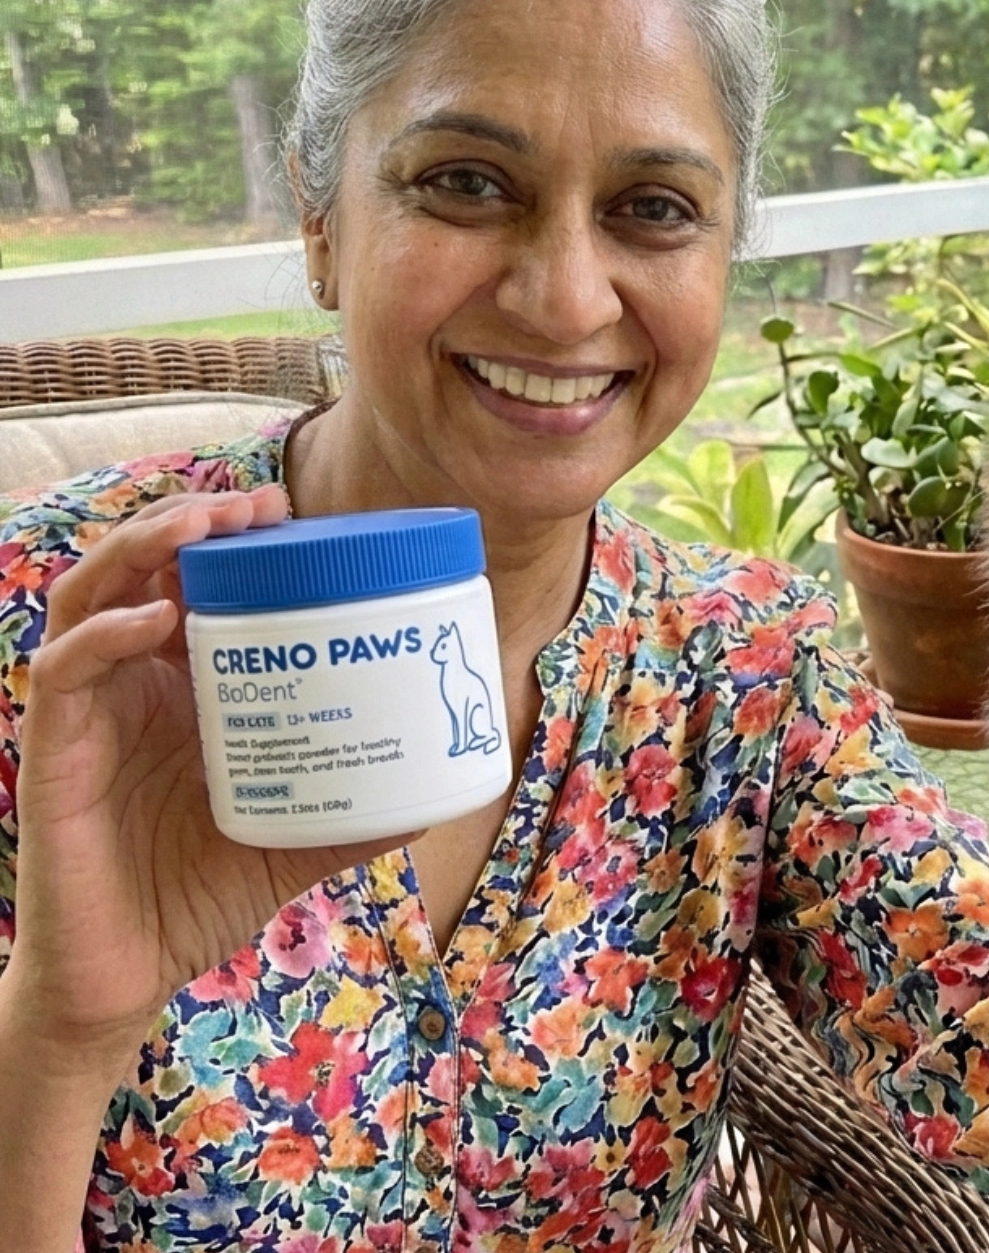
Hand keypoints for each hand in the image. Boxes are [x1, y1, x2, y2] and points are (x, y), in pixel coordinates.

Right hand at [6, 487, 413, 1074]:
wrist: (127, 977)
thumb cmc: (202, 894)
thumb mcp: (298, 839)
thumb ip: (358, 816)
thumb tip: (440, 799)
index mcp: (184, 690)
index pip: (191, 587)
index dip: (227, 540)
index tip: (285, 512)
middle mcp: (132, 686)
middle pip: (139, 570)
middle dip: (189, 522)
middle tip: (255, 505)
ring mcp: (90, 715)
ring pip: (90, 598)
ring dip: (140, 548)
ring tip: (203, 525)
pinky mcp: (54, 755)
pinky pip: (64, 674)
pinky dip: (105, 636)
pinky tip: (155, 620)